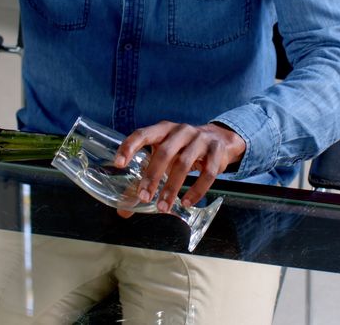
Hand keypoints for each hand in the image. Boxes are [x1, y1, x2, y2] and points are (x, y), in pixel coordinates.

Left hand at [113, 121, 244, 217]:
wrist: (220, 139)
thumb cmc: (183, 150)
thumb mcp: (164, 157)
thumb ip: (144, 180)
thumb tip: (124, 210)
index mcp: (163, 129)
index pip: (143, 134)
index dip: (129, 147)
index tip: (118, 164)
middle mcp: (181, 131)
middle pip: (164, 152)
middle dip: (152, 176)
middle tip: (143, 197)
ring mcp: (200, 140)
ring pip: (184, 164)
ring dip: (172, 187)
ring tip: (162, 207)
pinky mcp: (216, 152)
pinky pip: (207, 173)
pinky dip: (196, 190)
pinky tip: (186, 202)